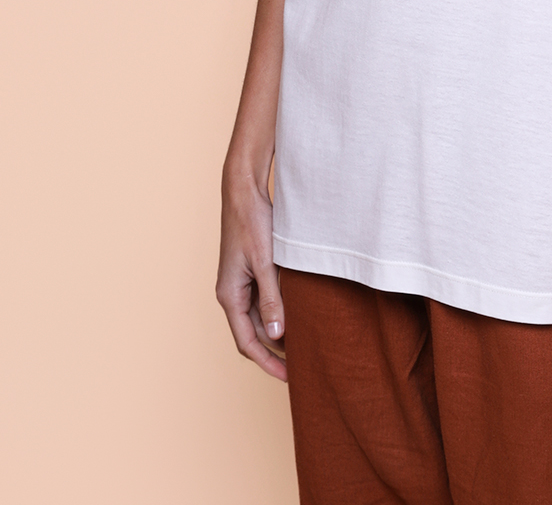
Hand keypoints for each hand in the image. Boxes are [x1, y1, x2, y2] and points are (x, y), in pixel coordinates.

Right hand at [216, 171, 286, 381]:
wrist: (244, 190)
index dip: (268, 362)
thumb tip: (278, 335)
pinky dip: (280, 311)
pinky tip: (300, 315)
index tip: (289, 378)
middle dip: (276, 351)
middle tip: (303, 365)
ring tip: (305, 344)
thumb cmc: (251, 223)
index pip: (247, 342)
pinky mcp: (251, 271)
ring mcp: (241, 282)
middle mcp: (232, 293)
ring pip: (261, 317)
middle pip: (255, 333)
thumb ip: (272, 299)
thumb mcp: (264, 262)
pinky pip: (265, 300)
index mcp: (229, 295)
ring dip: (279, 331)